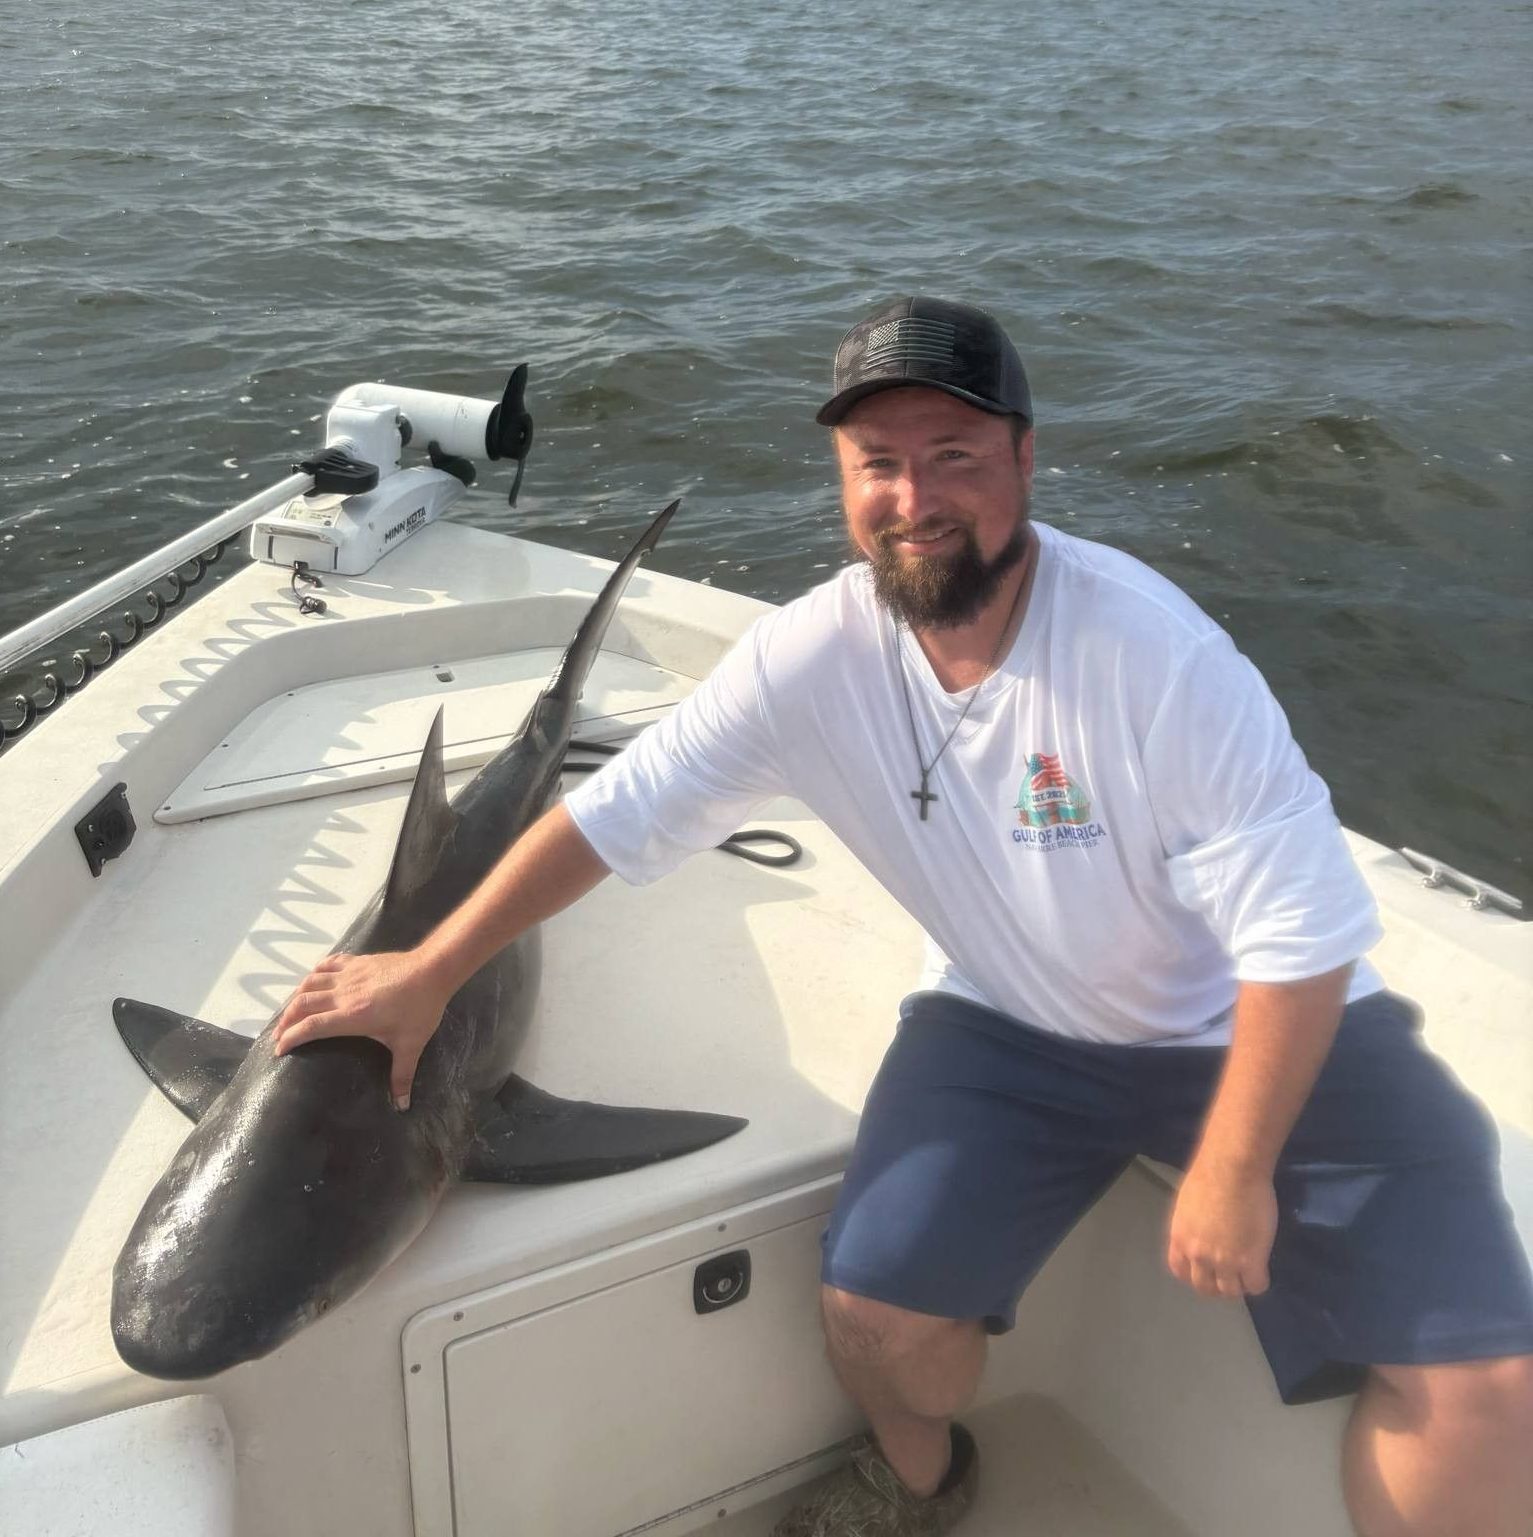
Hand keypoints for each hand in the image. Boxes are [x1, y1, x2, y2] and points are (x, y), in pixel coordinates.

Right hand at [273, 950, 450, 1110]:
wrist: (433, 970)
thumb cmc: (421, 1008)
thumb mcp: (412, 1045)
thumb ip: (402, 1075)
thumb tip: (402, 1106)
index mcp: (352, 1016)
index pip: (310, 1027)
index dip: (290, 1038)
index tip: (279, 1051)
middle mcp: (343, 994)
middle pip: (302, 1004)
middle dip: (285, 1021)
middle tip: (279, 1036)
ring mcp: (349, 975)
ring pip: (310, 982)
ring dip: (296, 997)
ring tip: (291, 1012)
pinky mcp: (358, 961)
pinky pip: (328, 964)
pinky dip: (315, 972)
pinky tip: (314, 980)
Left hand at [1166, 1157, 1276, 1298]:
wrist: (1232, 1169)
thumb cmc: (1209, 1174)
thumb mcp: (1188, 1203)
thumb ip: (1193, 1225)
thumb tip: (1203, 1232)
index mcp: (1180, 1238)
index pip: (1180, 1271)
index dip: (1195, 1275)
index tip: (1206, 1272)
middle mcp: (1198, 1255)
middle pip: (1205, 1287)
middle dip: (1218, 1286)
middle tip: (1231, 1276)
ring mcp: (1224, 1261)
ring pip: (1231, 1291)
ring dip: (1239, 1285)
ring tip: (1248, 1274)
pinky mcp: (1250, 1261)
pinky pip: (1256, 1286)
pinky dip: (1259, 1282)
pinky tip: (1262, 1270)